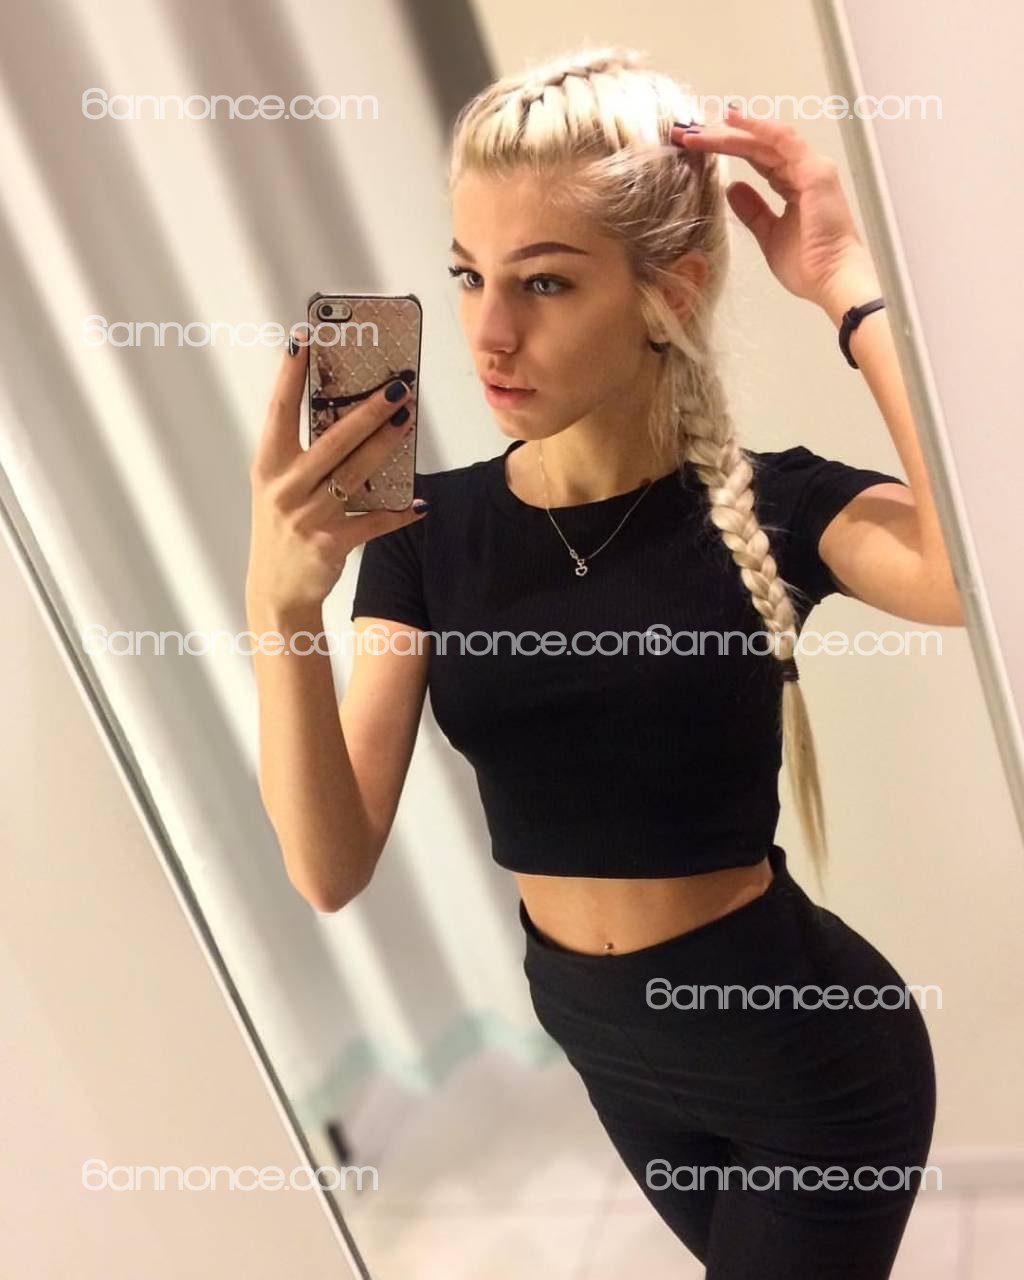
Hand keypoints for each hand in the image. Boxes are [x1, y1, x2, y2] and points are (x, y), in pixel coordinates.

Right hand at [246, 337, 425, 615]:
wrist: (276, 592)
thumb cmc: (282, 529)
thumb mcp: (279, 487)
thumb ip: (303, 454)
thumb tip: (348, 417)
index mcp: (268, 466)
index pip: (280, 411)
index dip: (290, 375)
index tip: (304, 338)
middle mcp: (285, 487)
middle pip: (332, 440)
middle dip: (367, 411)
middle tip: (397, 387)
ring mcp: (307, 516)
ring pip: (355, 473)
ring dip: (386, 446)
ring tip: (408, 420)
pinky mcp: (330, 543)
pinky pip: (373, 522)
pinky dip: (398, 513)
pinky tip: (419, 503)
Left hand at [671, 105, 870, 307]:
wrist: (831, 279)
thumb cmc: (806, 265)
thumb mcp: (769, 235)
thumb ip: (753, 210)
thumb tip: (732, 188)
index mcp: (794, 185)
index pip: (757, 160)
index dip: (727, 150)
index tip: (696, 147)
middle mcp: (803, 170)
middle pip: (757, 146)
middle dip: (721, 138)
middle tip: (687, 134)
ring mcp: (811, 167)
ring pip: (765, 141)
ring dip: (732, 132)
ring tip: (700, 127)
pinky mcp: (814, 171)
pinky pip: (783, 140)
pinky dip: (759, 128)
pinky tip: (733, 121)